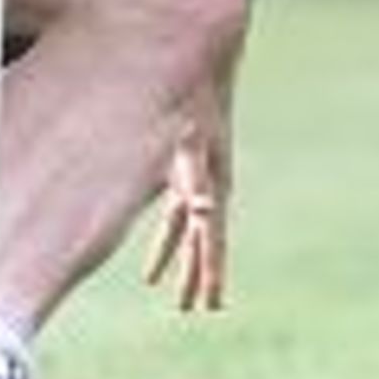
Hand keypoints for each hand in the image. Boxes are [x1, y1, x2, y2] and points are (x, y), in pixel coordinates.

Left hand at [144, 92, 231, 311]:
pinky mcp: (188, 167)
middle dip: (199, 277)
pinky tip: (164, 249)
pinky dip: (173, 236)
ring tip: (178, 298)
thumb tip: (204, 210)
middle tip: (196, 310)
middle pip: (205, 243)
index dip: (211, 274)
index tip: (212, 306)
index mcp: (215, 188)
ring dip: (183, 262)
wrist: (206, 68)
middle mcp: (212, 187)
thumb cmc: (196, 108)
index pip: (213, 241)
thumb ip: (196, 180)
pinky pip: (180, 212)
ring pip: (193, 233)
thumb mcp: (193, 144)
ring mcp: (202, 178)